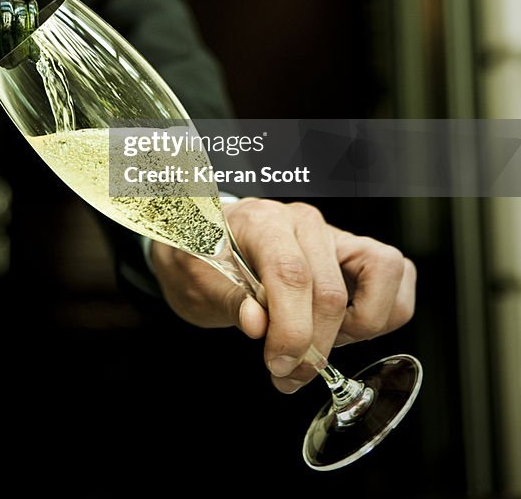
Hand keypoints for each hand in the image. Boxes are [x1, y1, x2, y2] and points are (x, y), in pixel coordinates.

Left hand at [149, 198, 415, 393]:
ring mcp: (334, 234)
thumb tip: (259, 325)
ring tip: (320, 339)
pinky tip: (342, 328)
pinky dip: (382, 311)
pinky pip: (396, 275)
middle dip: (314, 346)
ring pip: (385, 272)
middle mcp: (304, 222)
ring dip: (361, 324)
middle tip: (288, 372)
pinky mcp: (355, 252)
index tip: (277, 366)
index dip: (291, 330)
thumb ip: (230, 302)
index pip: (292, 275)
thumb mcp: (197, 283)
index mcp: (262, 222)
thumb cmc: (202, 261)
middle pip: (332, 290)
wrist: (206, 245)